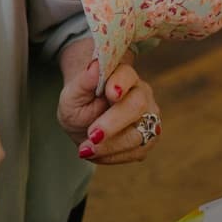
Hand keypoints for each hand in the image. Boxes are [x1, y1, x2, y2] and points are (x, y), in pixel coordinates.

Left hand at [57, 46, 161, 164]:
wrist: (85, 120)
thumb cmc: (79, 103)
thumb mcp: (72, 94)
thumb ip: (83, 82)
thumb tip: (94, 65)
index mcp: (124, 76)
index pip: (127, 75)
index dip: (121, 83)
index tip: (110, 94)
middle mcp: (142, 94)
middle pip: (137, 106)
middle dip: (113, 124)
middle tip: (92, 135)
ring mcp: (149, 117)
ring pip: (139, 134)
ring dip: (111, 146)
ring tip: (86, 149)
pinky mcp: (148, 139)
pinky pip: (137, 151)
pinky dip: (114, 156)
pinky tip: (96, 154)